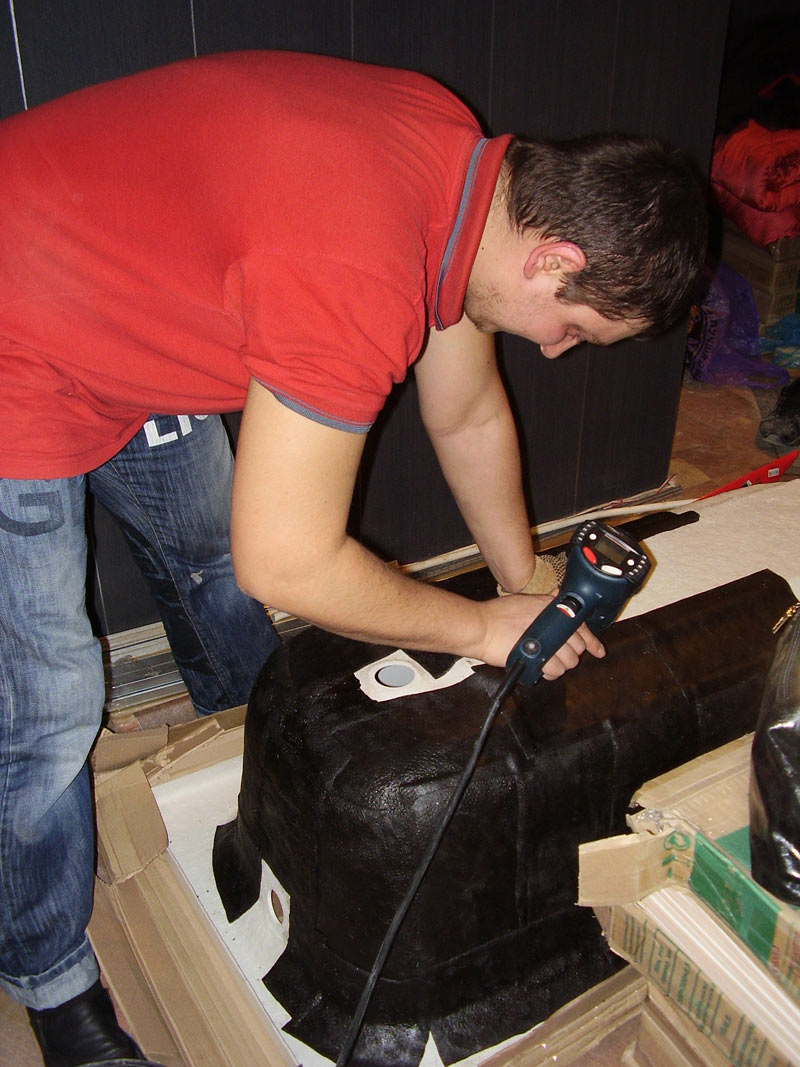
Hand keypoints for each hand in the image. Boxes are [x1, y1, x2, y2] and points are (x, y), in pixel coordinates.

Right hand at [477, 593, 605, 679]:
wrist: (481, 627)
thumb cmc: (497, 615)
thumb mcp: (525, 601)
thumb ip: (544, 603)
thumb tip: (555, 599)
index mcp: (552, 607)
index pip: (581, 626)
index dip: (592, 641)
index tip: (598, 650)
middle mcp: (554, 623)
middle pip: (577, 647)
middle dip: (571, 655)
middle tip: (558, 656)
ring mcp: (549, 641)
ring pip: (569, 662)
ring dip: (560, 666)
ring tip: (547, 663)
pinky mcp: (540, 658)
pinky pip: (554, 670)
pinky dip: (549, 673)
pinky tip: (541, 669)